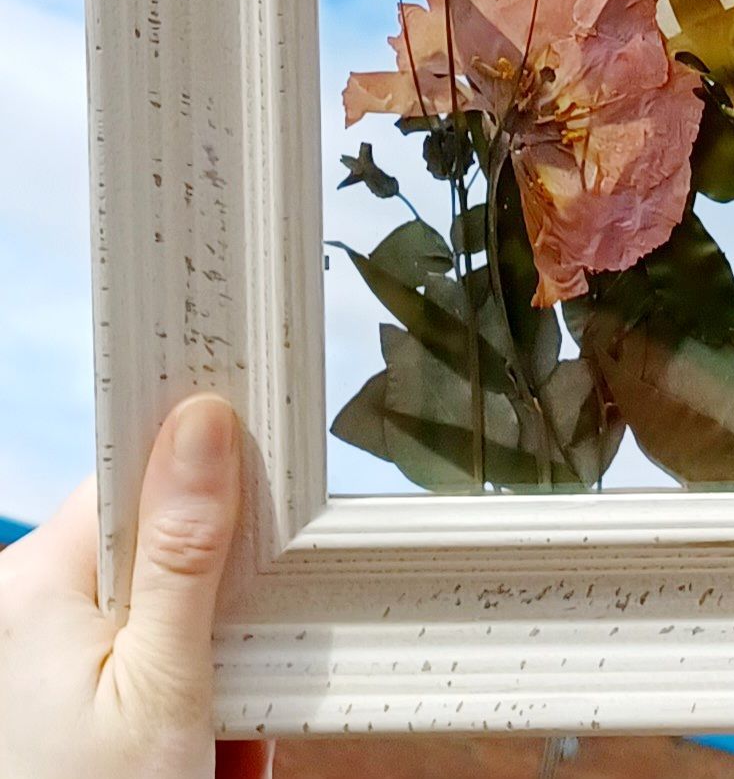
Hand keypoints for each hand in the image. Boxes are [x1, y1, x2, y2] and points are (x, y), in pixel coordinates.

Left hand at [0, 395, 270, 778]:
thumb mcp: (162, 694)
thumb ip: (187, 556)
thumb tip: (204, 421)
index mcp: (34, 579)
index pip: (142, 476)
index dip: (215, 487)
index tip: (274, 507)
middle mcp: (18, 602)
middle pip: (155, 552)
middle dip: (218, 617)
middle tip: (245, 694)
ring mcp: (24, 654)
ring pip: (151, 617)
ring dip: (202, 672)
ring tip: (218, 753)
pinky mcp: (35, 694)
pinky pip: (127, 662)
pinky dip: (169, 704)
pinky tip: (195, 760)